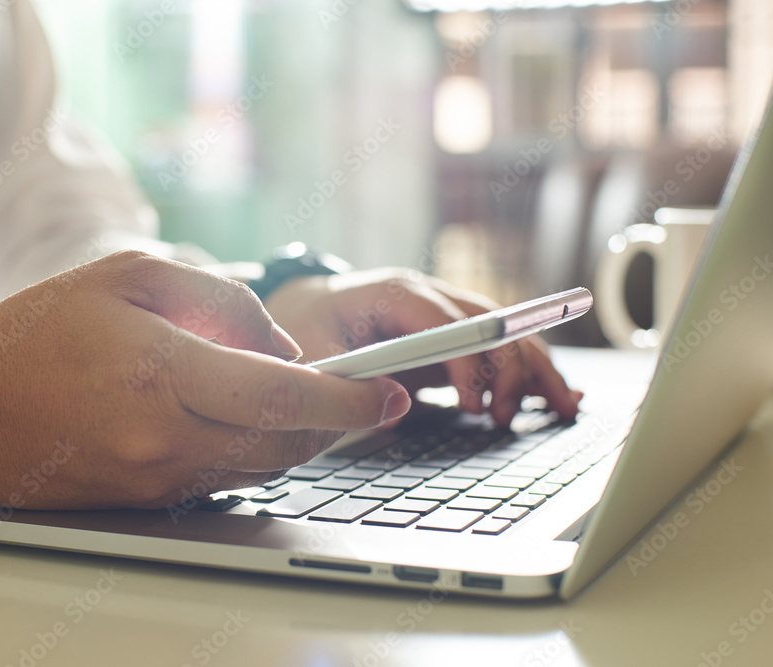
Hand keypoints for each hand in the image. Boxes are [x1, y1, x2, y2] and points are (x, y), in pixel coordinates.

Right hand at [0, 251, 409, 510]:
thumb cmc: (38, 330)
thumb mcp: (128, 273)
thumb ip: (220, 299)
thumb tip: (280, 344)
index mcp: (160, 370)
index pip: (284, 398)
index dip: (350, 399)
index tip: (391, 393)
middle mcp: (163, 436)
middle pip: (286, 445)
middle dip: (336, 423)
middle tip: (359, 395)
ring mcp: (155, 478)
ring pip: (261, 467)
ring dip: (295, 437)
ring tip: (296, 397)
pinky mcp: (146, 500)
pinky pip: (223, 478)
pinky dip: (250, 450)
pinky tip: (238, 417)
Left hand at [262, 268, 581, 425]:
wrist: (307, 309)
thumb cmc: (307, 327)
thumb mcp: (311, 351)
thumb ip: (343, 378)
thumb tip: (390, 409)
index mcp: (392, 292)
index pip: (443, 319)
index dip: (465, 359)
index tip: (474, 401)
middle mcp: (428, 296)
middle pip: (487, 322)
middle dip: (507, 368)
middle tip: (505, 417)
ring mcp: (444, 314)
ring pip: (504, 334)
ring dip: (533, 369)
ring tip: (562, 407)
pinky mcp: (451, 338)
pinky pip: (497, 351)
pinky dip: (527, 372)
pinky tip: (556, 395)